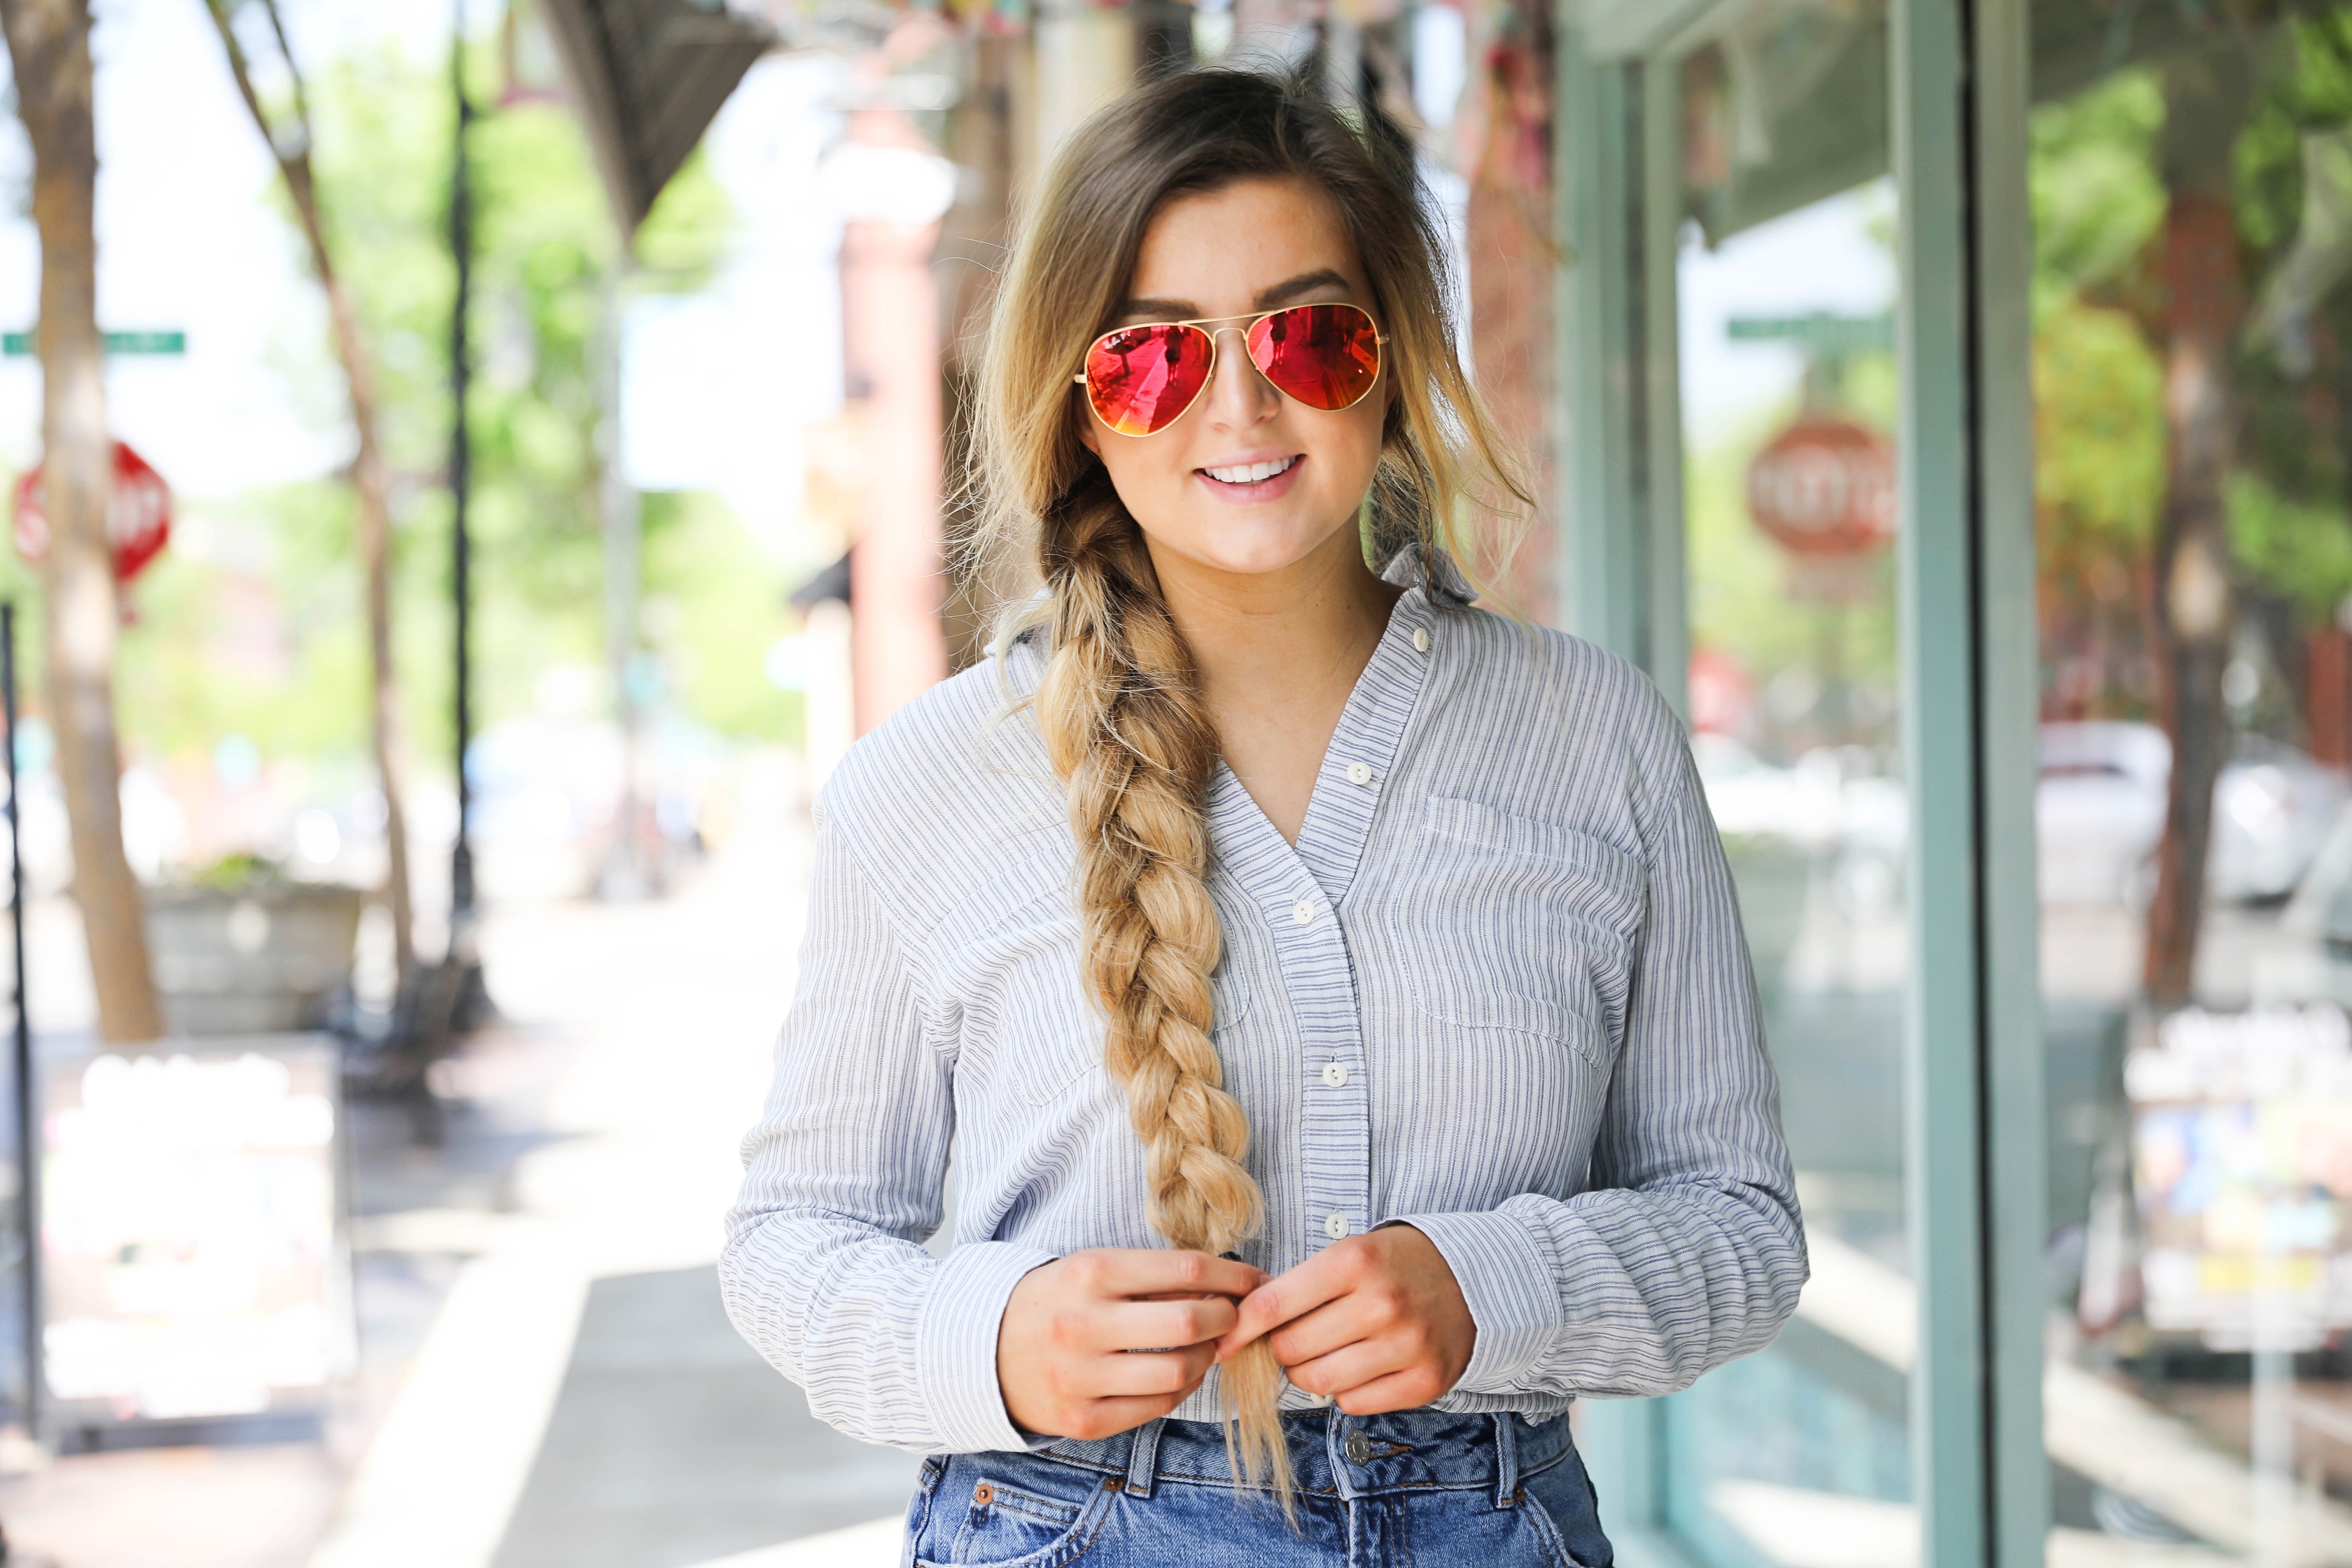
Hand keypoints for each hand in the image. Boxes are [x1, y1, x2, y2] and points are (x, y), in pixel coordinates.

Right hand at [997, 1248, 1265, 1440]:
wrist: (984, 1352)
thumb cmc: (1053, 1303)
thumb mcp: (1090, 1270)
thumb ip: (1149, 1276)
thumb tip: (1225, 1284)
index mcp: (1089, 1273)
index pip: (1184, 1270)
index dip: (1233, 1276)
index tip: (1255, 1281)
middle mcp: (1084, 1324)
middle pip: (1189, 1323)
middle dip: (1227, 1319)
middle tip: (1233, 1317)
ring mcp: (1082, 1377)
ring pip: (1179, 1373)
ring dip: (1208, 1359)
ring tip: (1206, 1347)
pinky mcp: (1084, 1420)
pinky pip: (1157, 1407)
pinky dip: (1182, 1390)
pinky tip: (1182, 1373)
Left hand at [1215, 1224, 1473, 1414]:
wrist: (1471, 1279)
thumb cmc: (1394, 1265)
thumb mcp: (1348, 1254)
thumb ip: (1298, 1287)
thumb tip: (1240, 1326)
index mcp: (1354, 1262)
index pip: (1273, 1305)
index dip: (1239, 1328)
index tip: (1223, 1341)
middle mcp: (1381, 1303)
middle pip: (1292, 1349)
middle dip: (1282, 1348)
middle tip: (1296, 1337)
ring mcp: (1406, 1345)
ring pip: (1319, 1381)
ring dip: (1310, 1372)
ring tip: (1327, 1351)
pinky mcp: (1424, 1381)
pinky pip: (1353, 1404)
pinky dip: (1345, 1390)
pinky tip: (1360, 1366)